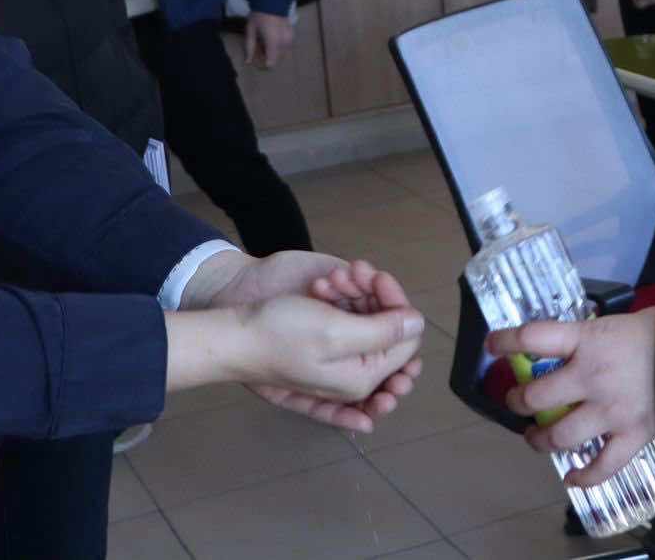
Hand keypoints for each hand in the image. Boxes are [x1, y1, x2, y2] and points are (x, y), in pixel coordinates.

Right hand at [230, 296, 425, 421]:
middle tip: (346, 277)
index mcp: (364, 377)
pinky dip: (338, 290)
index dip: (398, 307)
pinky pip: (348, 306)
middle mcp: (357, 363)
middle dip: (372, 294)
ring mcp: (342, 345)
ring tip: (324, 281)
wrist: (235, 330)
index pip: (407, 341)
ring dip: (352, 287)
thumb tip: (419, 324)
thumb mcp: (337, 334)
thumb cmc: (281, 335)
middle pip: (389, 322)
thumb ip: (384, 332)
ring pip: (369, 309)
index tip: (378, 280)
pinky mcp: (327, 327)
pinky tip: (321, 283)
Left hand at [245, 12, 293, 68]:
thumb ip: (250, 47)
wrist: (272, 0)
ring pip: (282, 53)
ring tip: (265, 42)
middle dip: (268, 57)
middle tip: (259, 48)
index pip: (271, 63)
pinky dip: (279, 46)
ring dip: (274, 51)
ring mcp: (290, 38)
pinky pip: (286, 46)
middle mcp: (284, 42)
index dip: (263, 64)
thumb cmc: (259, 16)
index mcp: (273, 42)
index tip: (257, 59)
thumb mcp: (251, 31)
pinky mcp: (293, 34)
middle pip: (277, 59)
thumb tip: (248, 62)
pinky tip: (273, 38)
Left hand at [486, 307, 654, 487]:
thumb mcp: (614, 323)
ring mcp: (610, 410)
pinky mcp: (632, 436)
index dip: (505, 341)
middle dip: (518, 401)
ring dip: (539, 440)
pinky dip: (584, 477)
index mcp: (587, 340)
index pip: (532, 338)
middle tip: (517, 401)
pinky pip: (601, 466)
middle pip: (536, 396)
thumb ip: (587, 337)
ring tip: (535, 437)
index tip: (492, 345)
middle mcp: (592, 376)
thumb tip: (563, 345)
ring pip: (559, 436)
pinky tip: (573, 477)